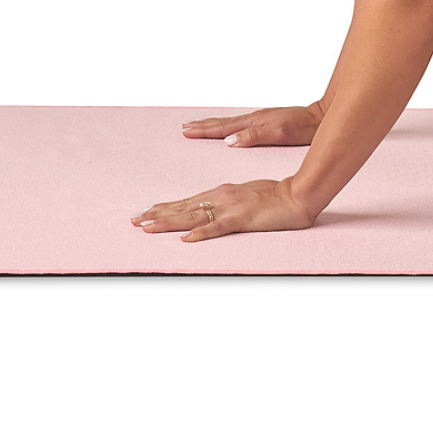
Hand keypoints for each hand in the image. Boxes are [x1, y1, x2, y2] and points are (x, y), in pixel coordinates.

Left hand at [130, 178, 315, 241]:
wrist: (298, 193)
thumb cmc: (276, 194)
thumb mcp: (247, 193)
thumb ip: (229, 201)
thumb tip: (212, 209)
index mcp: (222, 192)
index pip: (187, 202)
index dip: (164, 208)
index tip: (144, 213)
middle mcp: (221, 197)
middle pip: (183, 208)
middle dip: (157, 215)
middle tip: (134, 221)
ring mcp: (231, 207)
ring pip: (193, 216)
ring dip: (168, 222)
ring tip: (147, 227)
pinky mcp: (242, 218)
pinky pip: (218, 227)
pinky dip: (201, 233)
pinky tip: (186, 239)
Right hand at [180, 103, 322, 148]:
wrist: (321, 118)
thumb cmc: (303, 128)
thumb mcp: (280, 134)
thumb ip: (254, 136)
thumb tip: (229, 141)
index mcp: (254, 122)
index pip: (223, 127)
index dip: (204, 131)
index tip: (186, 131)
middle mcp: (254, 118)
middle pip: (222, 122)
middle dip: (203, 125)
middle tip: (184, 127)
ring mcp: (260, 119)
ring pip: (230, 122)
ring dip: (212, 124)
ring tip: (198, 125)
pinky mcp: (266, 122)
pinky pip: (239, 123)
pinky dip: (227, 125)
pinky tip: (227, 128)